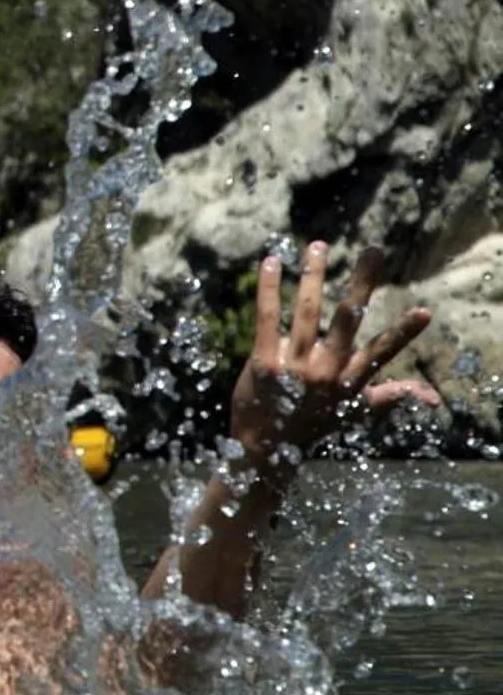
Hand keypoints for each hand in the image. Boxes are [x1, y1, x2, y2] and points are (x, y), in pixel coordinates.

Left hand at [231, 242, 436, 465]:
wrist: (265, 448)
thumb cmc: (313, 424)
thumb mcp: (355, 413)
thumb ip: (391, 397)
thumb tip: (432, 397)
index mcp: (349, 381)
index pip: (382, 352)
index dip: (404, 333)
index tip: (425, 312)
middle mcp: (325, 372)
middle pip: (347, 321)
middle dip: (362, 284)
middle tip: (373, 251)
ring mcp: (293, 366)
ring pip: (306, 312)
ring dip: (313, 275)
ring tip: (318, 246)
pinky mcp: (263, 362)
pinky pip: (267, 318)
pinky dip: (270, 289)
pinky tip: (272, 263)